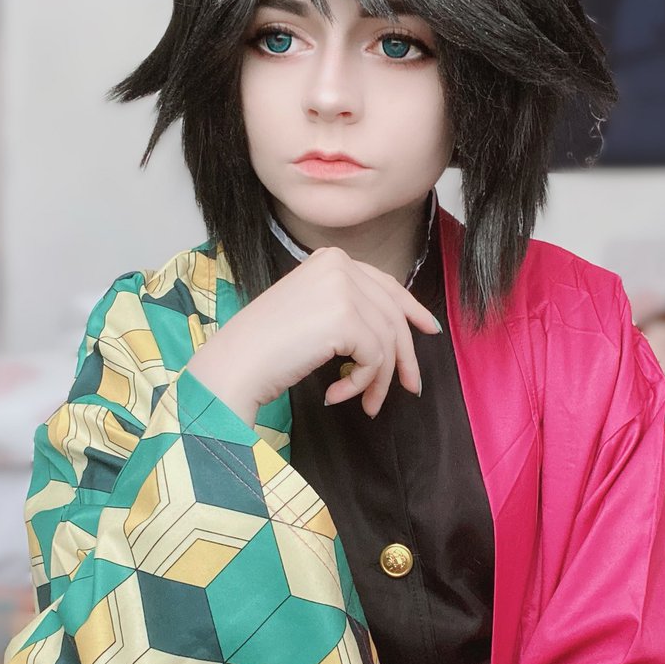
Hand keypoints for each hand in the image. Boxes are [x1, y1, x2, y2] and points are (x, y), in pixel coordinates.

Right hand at [188, 246, 440, 422]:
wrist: (235, 365)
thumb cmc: (266, 349)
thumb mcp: (313, 313)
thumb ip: (351, 309)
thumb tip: (401, 330)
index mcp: (331, 259)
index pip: (386, 285)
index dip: (411, 310)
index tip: (429, 332)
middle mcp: (339, 265)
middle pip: (393, 315)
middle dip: (404, 357)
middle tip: (410, 388)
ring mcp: (343, 288)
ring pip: (388, 341)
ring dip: (378, 380)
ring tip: (366, 404)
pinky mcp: (346, 317)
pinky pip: (376, 358)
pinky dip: (362, 384)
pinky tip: (336, 395)